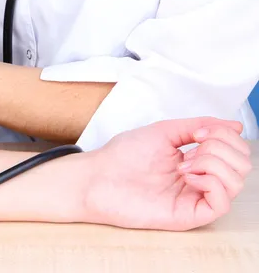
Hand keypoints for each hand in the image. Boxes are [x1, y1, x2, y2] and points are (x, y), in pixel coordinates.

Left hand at [84, 117, 251, 230]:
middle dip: (222, 147)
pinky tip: (186, 176)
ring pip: (236, 181)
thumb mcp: (164, 131)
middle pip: (242, 164)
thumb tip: (235, 125)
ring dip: (214, 163)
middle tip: (192, 148)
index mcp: (195, 160)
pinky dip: (211, 182)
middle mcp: (199, 179)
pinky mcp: (188, 215)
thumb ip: (199, 125)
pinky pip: (222, 202)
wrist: (98, 176)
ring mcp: (195, 197)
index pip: (235, 149)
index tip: (197, 133)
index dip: (224, 135)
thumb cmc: (123, 155)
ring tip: (184, 164)